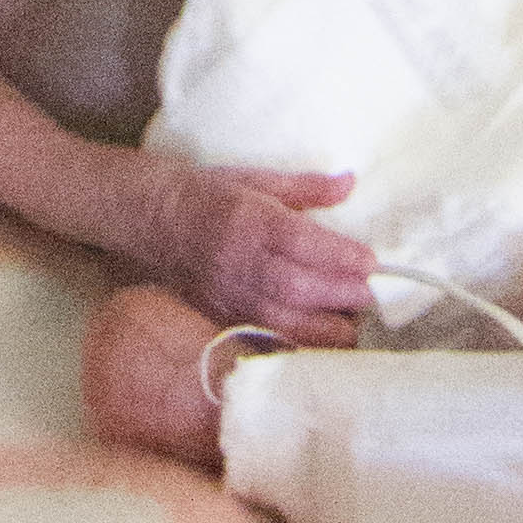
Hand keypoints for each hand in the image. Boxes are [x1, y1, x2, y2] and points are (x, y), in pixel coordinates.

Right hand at [145, 160, 376, 338]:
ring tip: (352, 324)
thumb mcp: (255, 177)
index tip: (370, 261)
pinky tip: (319, 343)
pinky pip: (264, 340)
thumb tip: (349, 183)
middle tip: (370, 295)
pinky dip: (296, 345)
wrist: (152, 222)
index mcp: (248, 219)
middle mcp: (238, 262)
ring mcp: (227, 296)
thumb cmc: (208, 195)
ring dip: (324, 329)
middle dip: (340, 296)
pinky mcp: (221, 319)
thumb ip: (306, 187)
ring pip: (282, 323)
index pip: (300, 241)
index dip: (339, 255)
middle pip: (296, 288)